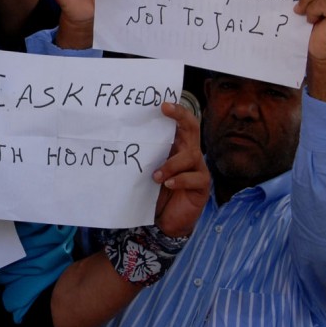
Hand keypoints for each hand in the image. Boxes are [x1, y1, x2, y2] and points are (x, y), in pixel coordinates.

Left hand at [152, 102, 210, 237]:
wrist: (166, 221)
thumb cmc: (156, 193)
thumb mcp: (149, 171)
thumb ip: (146, 157)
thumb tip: (124, 138)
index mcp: (177, 147)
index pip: (181, 124)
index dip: (176, 112)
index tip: (162, 104)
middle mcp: (189, 154)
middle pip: (192, 129)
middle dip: (180, 116)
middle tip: (165, 110)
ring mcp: (198, 169)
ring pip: (191, 155)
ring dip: (171, 163)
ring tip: (156, 176)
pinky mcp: (201, 186)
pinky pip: (194, 178)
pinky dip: (180, 180)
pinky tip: (169, 184)